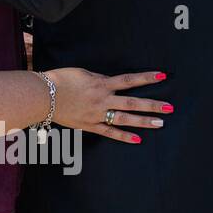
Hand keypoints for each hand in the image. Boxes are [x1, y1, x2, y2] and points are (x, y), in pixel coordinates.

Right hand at [44, 68, 170, 143]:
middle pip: (132, 102)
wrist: (43, 95)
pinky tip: (137, 139)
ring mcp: (97, 114)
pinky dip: (124, 136)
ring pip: (124, 118)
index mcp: (101, 84)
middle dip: (152, 105)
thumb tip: (110, 83)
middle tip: (169, 107)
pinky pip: (109, 132)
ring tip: (160, 123)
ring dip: (143, 121)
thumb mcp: (81, 73)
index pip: (128, 80)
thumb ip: (98, 79)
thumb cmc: (59, 80)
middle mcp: (102, 99)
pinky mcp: (89, 125)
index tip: (162, 76)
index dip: (146, 78)